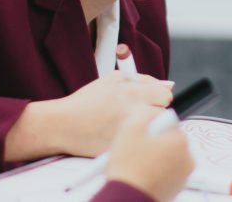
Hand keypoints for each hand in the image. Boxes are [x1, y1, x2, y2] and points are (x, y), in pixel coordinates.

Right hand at [52, 70, 173, 155]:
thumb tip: (169, 85)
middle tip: (138, 116)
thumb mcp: (112, 81)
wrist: (62, 126)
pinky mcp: (126, 151)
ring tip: (130, 129)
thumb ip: (143, 79)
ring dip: (148, 130)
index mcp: (133, 92)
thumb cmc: (86, 102)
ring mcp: (132, 134)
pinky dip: (137, 147)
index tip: (150, 101)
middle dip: (155, 115)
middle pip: (164, 115)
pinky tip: (123, 142)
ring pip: (155, 133)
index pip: (166, 95)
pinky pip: (143, 149)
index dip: (158, 98)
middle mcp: (135, 112)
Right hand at [106, 108, 193, 201]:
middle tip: (134, 149)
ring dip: (152, 158)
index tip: (140, 134)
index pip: (167, 123)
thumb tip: (151, 112)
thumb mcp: (130, 127)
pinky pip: (164, 174)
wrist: (127, 199)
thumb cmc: (129, 168)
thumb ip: (145, 112)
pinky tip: (138, 175)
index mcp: (180, 141)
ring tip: (134, 164)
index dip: (149, 127)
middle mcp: (187, 159)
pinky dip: (154, 173)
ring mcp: (182, 177)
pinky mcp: (175, 190)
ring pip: (165, 158)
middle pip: (167, 141)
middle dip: (152, 143)